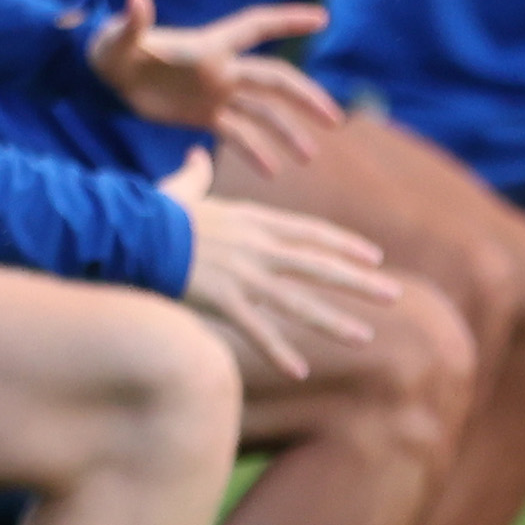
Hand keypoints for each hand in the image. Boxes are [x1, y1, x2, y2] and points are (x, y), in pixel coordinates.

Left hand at [85, 0, 342, 174]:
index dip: (286, 20)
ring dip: (287, 132)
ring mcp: (217, 94)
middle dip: (305, 97)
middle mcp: (222, 69)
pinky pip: (236, 135)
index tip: (321, 18)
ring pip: (262, 113)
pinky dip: (254, 152)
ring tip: (309, 156)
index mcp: (209, 46)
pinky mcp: (204, 116)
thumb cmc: (112, 49)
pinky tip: (273, 171)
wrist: (103, 78)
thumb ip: (133, 23)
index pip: (255, 27)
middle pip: (274, 79)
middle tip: (334, 118)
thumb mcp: (120, 38)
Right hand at [162, 152, 394, 380]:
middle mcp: (256, 247)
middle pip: (317, 265)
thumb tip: (198, 153)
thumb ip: (196, 174)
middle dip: (357, 281)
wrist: (131, 231)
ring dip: (333, 319)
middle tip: (393, 294)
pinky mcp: (222, 298)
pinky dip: (278, 351)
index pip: (310, 233)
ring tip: (364, 336)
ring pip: (298, 301)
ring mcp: (242, 274)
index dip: (344, 245)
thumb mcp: (181, 189)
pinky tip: (300, 371)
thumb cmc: (152, 212)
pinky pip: (256, 330)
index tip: (373, 256)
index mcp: (252, 220)